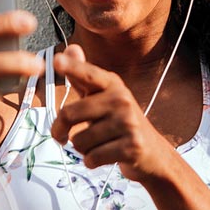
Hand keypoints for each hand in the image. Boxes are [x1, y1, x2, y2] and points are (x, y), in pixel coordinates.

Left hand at [50, 45, 174, 182]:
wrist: (153, 153)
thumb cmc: (120, 123)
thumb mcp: (103, 97)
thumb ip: (83, 77)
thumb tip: (71, 47)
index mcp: (112, 84)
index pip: (88, 74)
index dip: (72, 67)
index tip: (57, 60)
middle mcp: (121, 99)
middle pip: (69, 114)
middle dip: (59, 130)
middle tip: (61, 135)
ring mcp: (128, 123)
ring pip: (79, 141)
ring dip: (82, 148)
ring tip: (97, 144)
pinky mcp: (132, 146)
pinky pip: (92, 158)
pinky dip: (91, 161)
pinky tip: (105, 156)